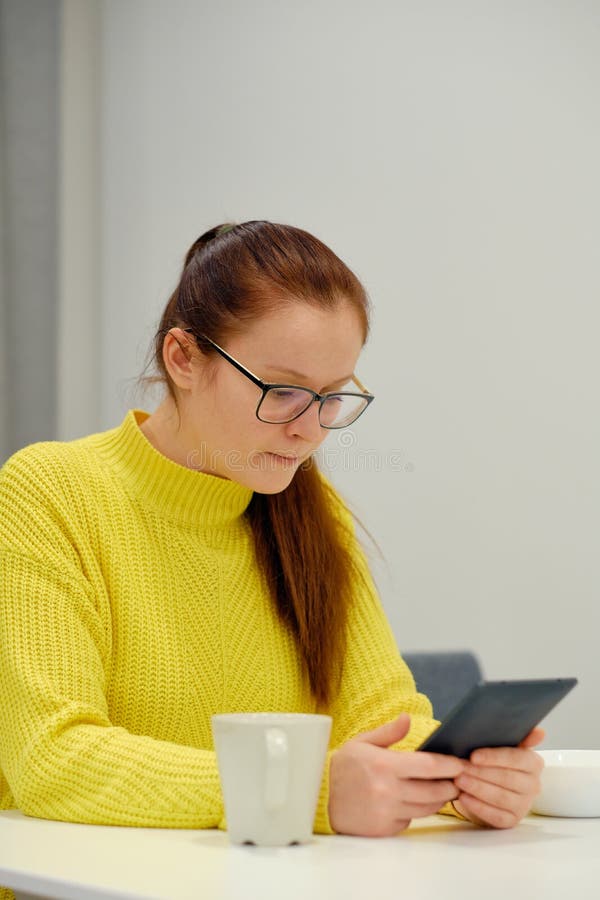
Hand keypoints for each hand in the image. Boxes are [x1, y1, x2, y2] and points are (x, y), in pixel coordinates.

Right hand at [328, 713, 463, 836]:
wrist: (319, 798)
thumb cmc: (343, 767)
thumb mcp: (362, 742)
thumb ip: (388, 732)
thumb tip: (407, 717)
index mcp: (384, 765)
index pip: (428, 766)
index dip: (449, 765)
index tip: (461, 763)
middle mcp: (388, 790)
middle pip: (434, 791)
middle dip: (450, 785)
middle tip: (458, 780)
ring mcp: (387, 812)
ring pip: (426, 809)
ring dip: (438, 800)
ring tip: (442, 790)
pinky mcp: (384, 829)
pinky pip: (410, 820)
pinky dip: (415, 811)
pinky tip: (412, 801)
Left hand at [452, 728, 544, 827]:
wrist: (492, 783)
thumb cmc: (497, 761)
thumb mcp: (504, 744)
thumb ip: (520, 736)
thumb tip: (539, 733)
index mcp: (534, 763)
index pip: (517, 759)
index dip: (494, 757)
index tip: (474, 756)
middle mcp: (533, 785)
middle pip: (507, 778)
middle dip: (480, 772)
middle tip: (460, 767)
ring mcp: (524, 805)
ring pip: (501, 798)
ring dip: (477, 788)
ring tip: (458, 780)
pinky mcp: (512, 820)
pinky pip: (496, 816)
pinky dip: (478, 807)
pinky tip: (464, 797)